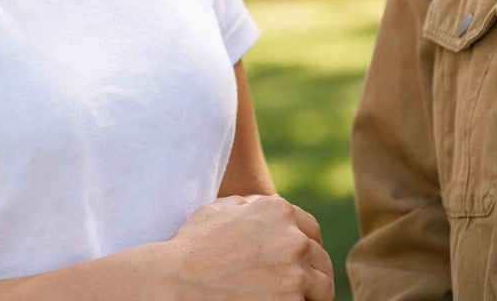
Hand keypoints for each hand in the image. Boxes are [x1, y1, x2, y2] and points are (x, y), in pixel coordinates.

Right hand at [158, 194, 333, 300]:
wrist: (173, 284)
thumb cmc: (189, 250)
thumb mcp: (218, 211)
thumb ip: (249, 206)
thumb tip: (264, 206)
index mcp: (279, 212)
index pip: (312, 231)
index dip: (305, 248)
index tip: (297, 263)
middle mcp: (294, 239)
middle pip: (320, 260)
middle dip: (310, 273)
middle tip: (295, 288)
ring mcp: (296, 274)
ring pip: (323, 287)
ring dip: (310, 294)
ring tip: (293, 300)